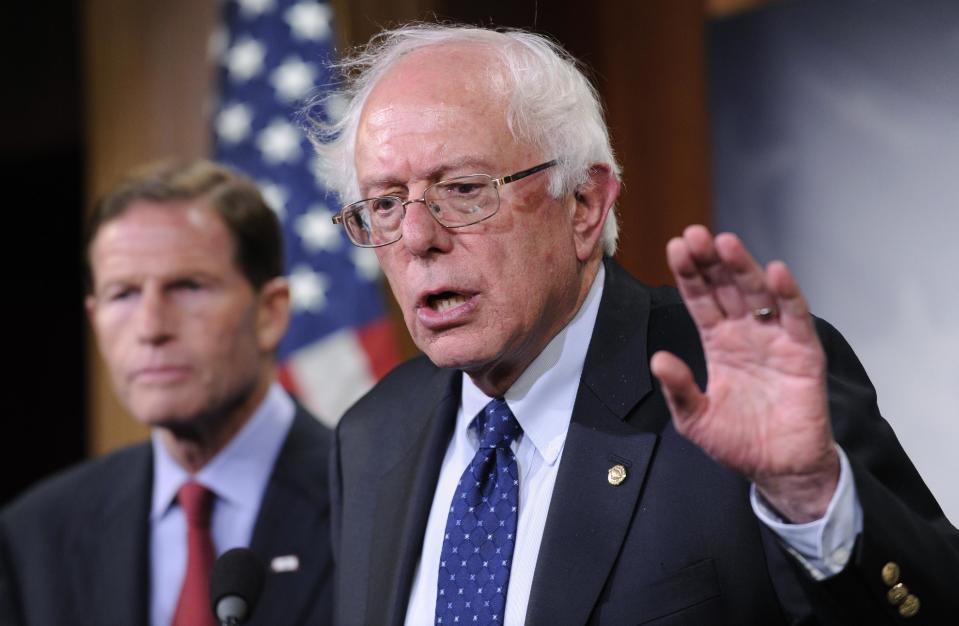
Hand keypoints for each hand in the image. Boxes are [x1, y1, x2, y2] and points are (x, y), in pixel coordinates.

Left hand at [650, 225, 838, 522]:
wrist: (779, 469)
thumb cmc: (737, 442)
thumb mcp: (695, 418)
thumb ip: (678, 389)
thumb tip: (658, 359)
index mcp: (718, 343)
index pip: (700, 300)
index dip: (688, 274)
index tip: (674, 246)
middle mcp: (745, 333)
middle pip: (726, 288)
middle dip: (710, 261)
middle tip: (694, 234)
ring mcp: (774, 340)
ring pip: (758, 294)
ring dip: (742, 268)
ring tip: (725, 243)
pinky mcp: (803, 353)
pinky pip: (795, 318)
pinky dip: (787, 295)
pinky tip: (775, 271)